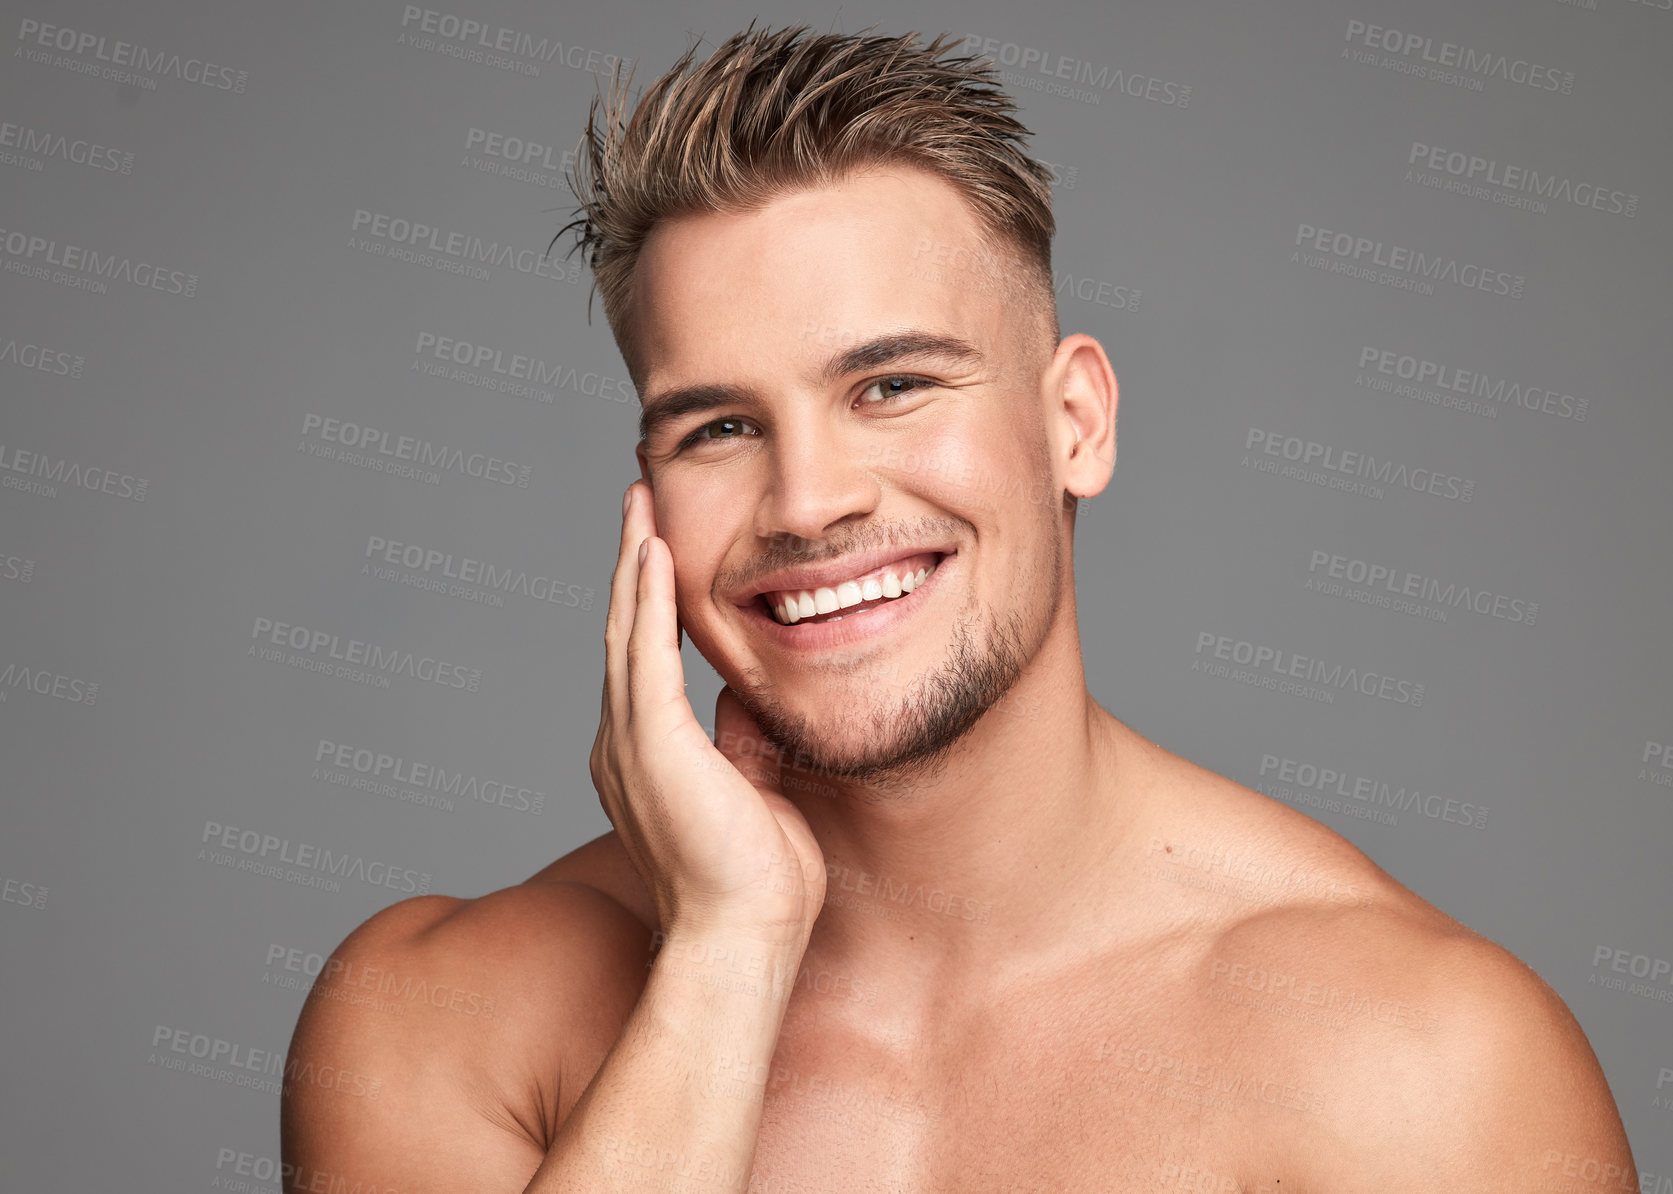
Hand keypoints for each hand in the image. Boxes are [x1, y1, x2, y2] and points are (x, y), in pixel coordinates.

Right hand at [589, 481, 827, 944]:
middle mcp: (623, 744)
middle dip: (632, 563)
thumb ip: (741, 741)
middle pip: (623, 633)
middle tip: (637, 502)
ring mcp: (629, 743)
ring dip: (634, 563)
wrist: (742, 939)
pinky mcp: (651, 743)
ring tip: (639, 504)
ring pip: (625, 631)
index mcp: (645, 758)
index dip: (648, 601)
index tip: (658, 548)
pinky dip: (646, 600)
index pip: (644, 660)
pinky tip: (653, 552)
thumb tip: (744, 696)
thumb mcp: (756, 792)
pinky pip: (644, 654)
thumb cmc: (757, 885)